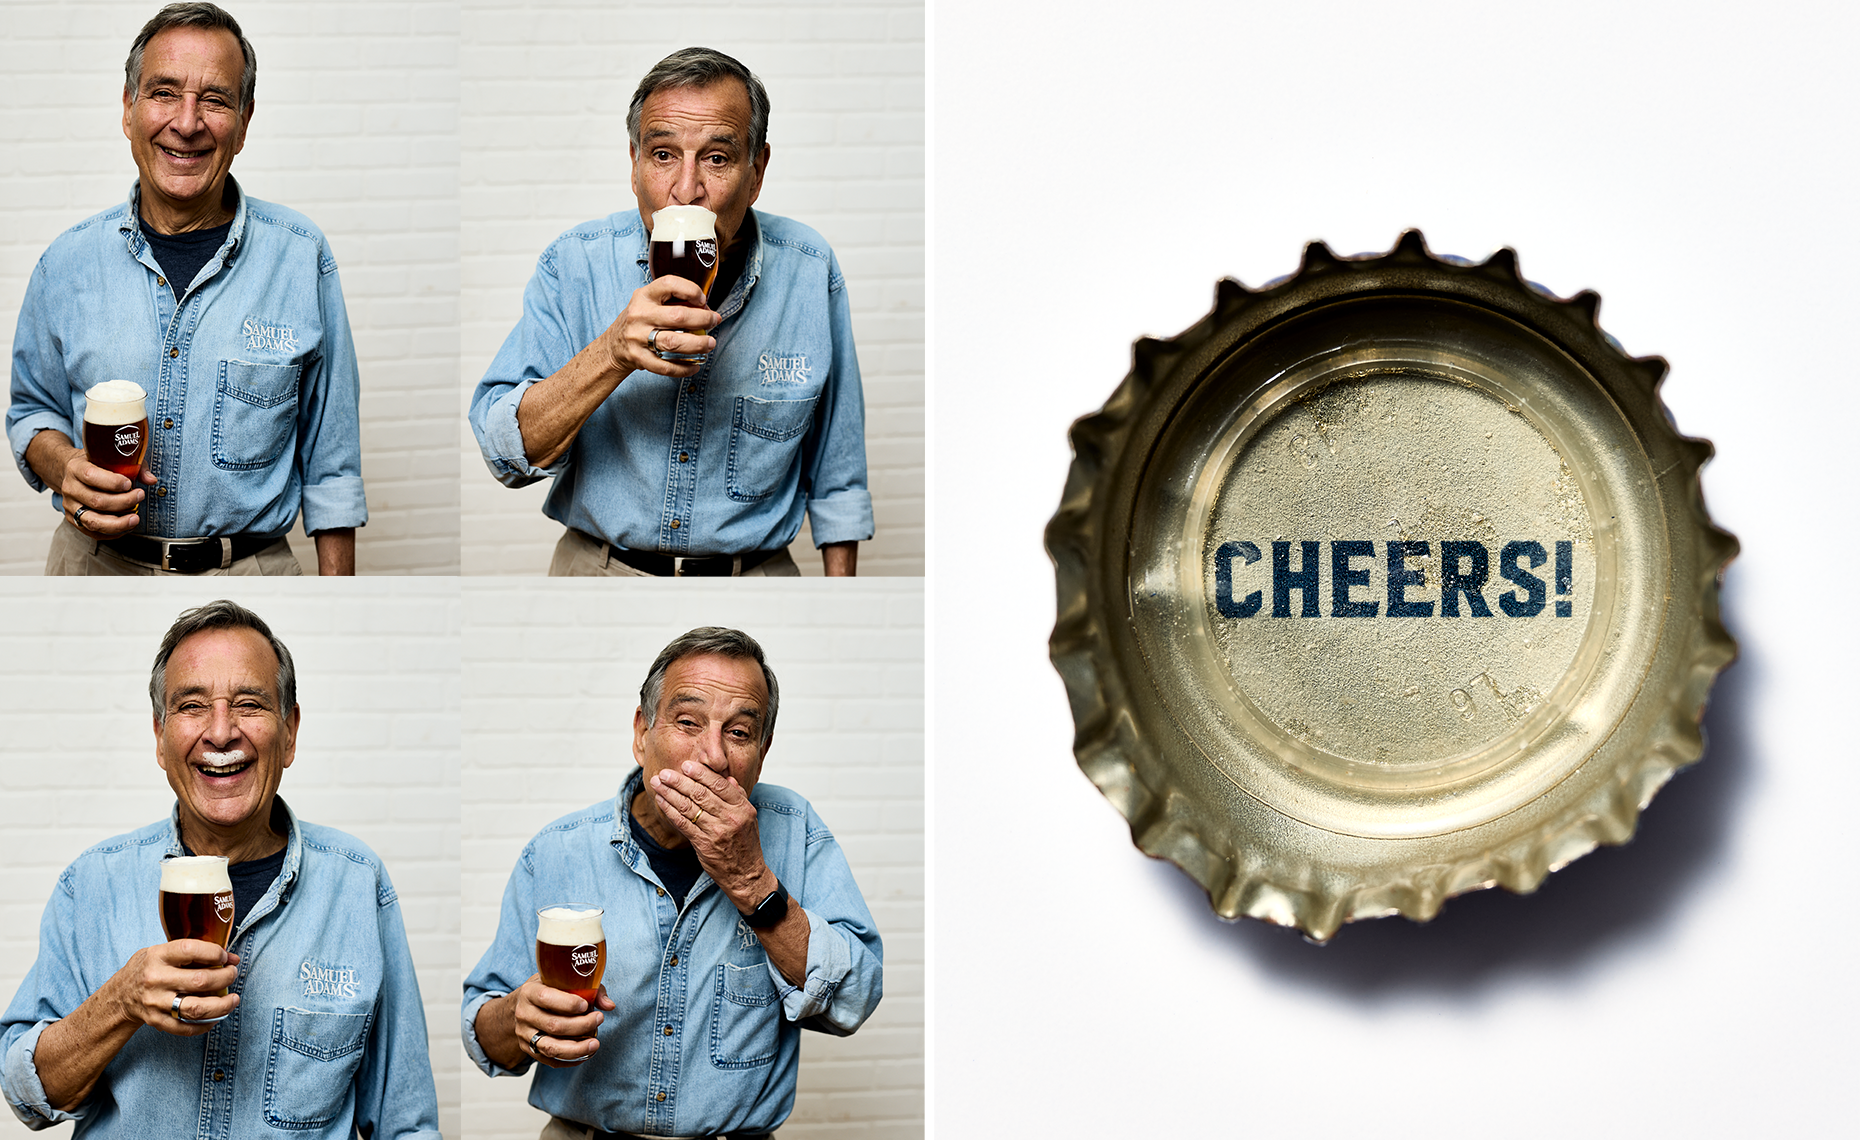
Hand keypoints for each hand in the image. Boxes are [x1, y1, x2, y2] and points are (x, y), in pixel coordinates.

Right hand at [61, 451, 154, 537]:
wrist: (75, 473)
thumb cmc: (97, 465)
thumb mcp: (112, 458)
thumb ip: (134, 467)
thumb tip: (151, 479)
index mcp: (76, 468)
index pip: (91, 476)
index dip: (112, 482)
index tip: (129, 484)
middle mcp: (70, 488)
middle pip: (97, 501)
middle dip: (123, 502)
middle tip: (139, 497)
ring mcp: (70, 506)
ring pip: (94, 521)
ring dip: (118, 523)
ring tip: (135, 519)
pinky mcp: (73, 520)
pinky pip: (93, 532)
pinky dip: (112, 532)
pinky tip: (125, 527)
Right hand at [109, 940, 240, 1036]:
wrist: (119, 995)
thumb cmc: (149, 968)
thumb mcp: (163, 951)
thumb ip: (195, 952)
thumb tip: (231, 958)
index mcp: (158, 956)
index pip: (191, 950)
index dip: (215, 953)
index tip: (226, 957)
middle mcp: (156, 980)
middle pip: (200, 981)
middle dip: (225, 978)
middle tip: (232, 974)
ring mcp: (156, 1003)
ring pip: (196, 1008)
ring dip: (222, 1005)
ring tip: (233, 999)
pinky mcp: (157, 1021)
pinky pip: (186, 1028)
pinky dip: (206, 1024)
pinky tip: (216, 1016)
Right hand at [507, 975, 613, 1067]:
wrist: (523, 1005)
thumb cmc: (548, 989)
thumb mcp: (561, 980)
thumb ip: (587, 988)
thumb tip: (609, 1005)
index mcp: (530, 992)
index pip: (546, 998)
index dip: (568, 1003)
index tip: (586, 1005)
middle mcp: (524, 1014)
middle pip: (553, 1025)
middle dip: (580, 1025)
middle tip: (598, 1019)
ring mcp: (524, 1034)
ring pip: (550, 1047)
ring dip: (576, 1048)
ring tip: (595, 1044)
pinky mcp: (528, 1050)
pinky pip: (550, 1060)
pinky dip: (570, 1060)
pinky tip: (585, 1053)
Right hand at [603, 276, 719, 378]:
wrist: (613, 345)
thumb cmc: (639, 321)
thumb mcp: (649, 303)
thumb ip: (672, 302)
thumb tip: (704, 307)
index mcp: (644, 296)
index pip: (669, 285)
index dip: (690, 290)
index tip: (703, 299)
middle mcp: (640, 315)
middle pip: (677, 317)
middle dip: (702, 319)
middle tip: (714, 321)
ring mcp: (638, 338)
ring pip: (673, 342)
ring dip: (697, 344)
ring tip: (710, 344)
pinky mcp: (639, 358)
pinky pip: (665, 366)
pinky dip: (683, 368)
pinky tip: (695, 366)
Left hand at [650, 761, 772, 908]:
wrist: (746, 874)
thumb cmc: (746, 844)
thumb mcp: (749, 817)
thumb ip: (738, 796)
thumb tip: (727, 778)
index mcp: (742, 808)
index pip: (719, 785)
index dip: (700, 773)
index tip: (686, 765)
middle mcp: (730, 818)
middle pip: (700, 794)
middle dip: (679, 781)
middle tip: (665, 773)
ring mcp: (716, 832)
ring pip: (689, 807)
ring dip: (670, 793)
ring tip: (658, 784)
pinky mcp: (704, 845)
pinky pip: (683, 824)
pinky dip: (670, 811)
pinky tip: (662, 802)